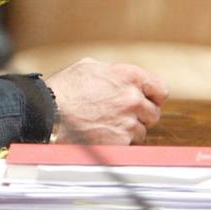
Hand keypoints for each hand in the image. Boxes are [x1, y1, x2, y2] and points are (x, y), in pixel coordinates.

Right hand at [45, 58, 168, 144]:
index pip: (161, 89)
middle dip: (140, 114)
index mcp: (128, 76)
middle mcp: (132, 98)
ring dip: (128, 129)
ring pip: (142, 130)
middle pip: (153, 112)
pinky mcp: (121, 141)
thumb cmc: (64, 89)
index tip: (147, 100)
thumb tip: (123, 78)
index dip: (154, 96)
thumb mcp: (88, 67)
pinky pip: (130, 143)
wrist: (48, 113)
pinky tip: (102, 133)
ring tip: (106, 123)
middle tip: (120, 114)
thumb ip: (113, 72)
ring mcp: (128, 121)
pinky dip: (119, 141)